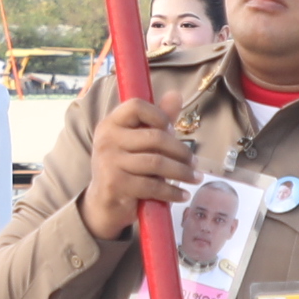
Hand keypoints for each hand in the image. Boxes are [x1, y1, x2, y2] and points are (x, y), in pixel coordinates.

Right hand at [76, 95, 190, 242]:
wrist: (103, 203)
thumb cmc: (124, 168)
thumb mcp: (138, 142)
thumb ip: (156, 120)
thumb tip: (176, 95)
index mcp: (111, 123)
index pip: (136, 106)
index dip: (159, 115)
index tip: (173, 131)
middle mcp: (106, 139)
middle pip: (154, 137)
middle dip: (181, 151)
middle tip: (194, 162)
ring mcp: (109, 162)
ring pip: (156, 163)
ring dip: (182, 172)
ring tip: (195, 178)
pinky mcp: (115, 184)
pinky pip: (152, 185)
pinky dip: (172, 191)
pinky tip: (182, 194)